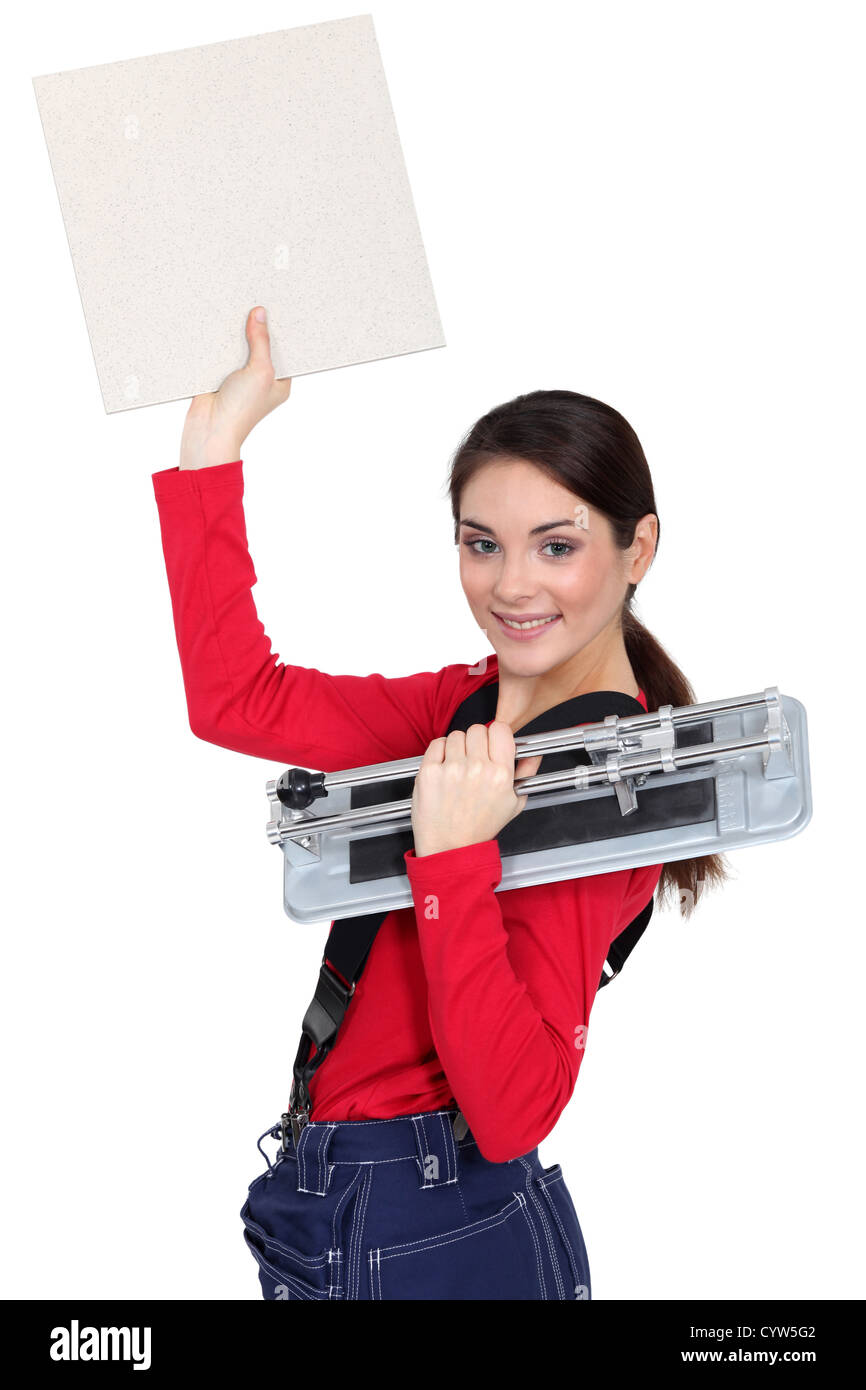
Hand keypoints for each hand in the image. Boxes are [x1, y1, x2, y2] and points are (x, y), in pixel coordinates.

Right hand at [180, 306, 292, 468]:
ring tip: (239, 305)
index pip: (284, 352)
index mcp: (279, 383)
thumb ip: (261, 342)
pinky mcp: (218, 375)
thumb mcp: (260, 371)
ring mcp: (239, 378)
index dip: (281, 332)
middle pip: (261, 347)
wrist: (208, 430)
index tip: (280, 308)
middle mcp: (261, 380)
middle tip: (258, 301)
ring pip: (240, 348)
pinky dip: (219, 341)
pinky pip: (221, 352)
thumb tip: (260, 314)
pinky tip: (218, 322)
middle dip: (258, 328)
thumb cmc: (242, 410)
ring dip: (237, 333)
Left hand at [411, 721, 542, 856]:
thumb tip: (534, 755)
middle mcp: (477, 768)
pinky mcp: (430, 771)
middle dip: (476, 742)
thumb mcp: (513, 804)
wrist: (450, 847)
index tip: (491, 743)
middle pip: (477, 729)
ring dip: (457, 747)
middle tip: (473, 759)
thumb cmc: (479, 828)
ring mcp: (451, 769)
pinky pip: (437, 743)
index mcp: (500, 774)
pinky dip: (439, 751)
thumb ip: (526, 775)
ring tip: (458, 767)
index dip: (495, 735)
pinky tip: (444, 767)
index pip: (500, 729)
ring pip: (456, 735)